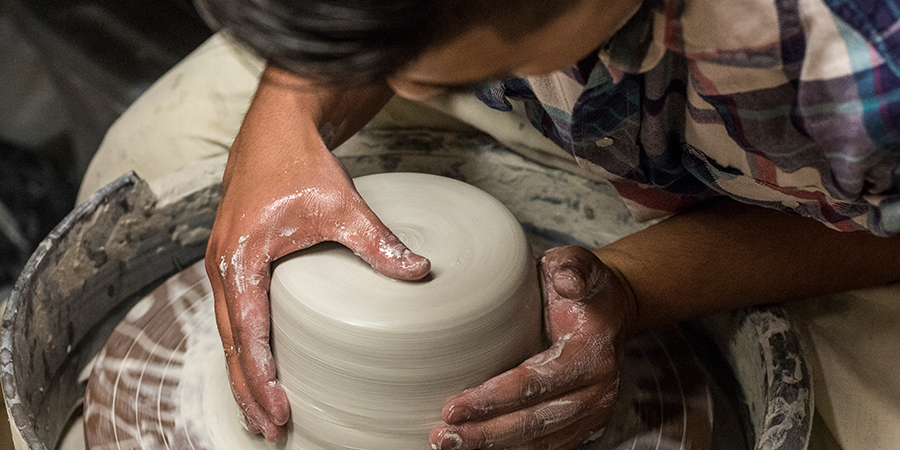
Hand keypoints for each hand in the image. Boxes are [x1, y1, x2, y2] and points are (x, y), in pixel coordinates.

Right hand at [205, 133, 429, 440]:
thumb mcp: (342, 205)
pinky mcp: (232, 256)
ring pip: (227, 332)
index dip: (263, 381)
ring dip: (242, 373)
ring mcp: (222, 261)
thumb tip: (420, 272)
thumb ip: (378, 243)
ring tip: (261, 412)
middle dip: (248, 391)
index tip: (280, 414)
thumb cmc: (300, 162)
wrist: (277, 124)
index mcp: (241, 259)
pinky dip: (242, 345)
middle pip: (230, 345)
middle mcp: (222, 265)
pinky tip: (259, 363)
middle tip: (269, 430)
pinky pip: (232, 313)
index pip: (249, 336)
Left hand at [429, 246, 632, 449]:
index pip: (537, 382)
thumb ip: (572, 267)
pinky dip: (513, 449)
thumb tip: (566, 280)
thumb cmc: (584, 286)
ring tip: (451, 444)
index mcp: (592, 352)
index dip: (494, 398)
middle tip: (442, 437)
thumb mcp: (578, 263)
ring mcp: (594, 412)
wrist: (610, 309)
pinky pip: (547, 445)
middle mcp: (598, 390)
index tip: (453, 407)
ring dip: (494, 446)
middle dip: (486, 433)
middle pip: (535, 421)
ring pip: (540, 441)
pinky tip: (479, 447)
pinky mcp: (584, 424)